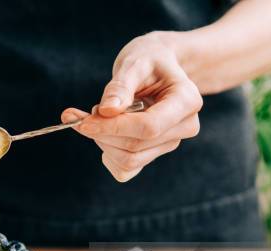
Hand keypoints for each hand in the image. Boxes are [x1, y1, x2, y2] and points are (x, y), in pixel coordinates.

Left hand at [62, 32, 202, 181]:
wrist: (157, 64)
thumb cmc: (148, 59)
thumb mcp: (134, 62)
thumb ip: (120, 86)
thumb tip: (107, 111)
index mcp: (187, 101)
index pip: (148, 127)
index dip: (113, 127)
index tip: (83, 122)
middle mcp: (185, 126)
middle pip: (135, 146)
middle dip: (103, 133)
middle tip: (85, 113)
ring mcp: (170, 143)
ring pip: (129, 160)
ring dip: (103, 141)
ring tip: (99, 115)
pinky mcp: (154, 154)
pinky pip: (126, 170)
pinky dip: (108, 155)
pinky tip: (104, 134)